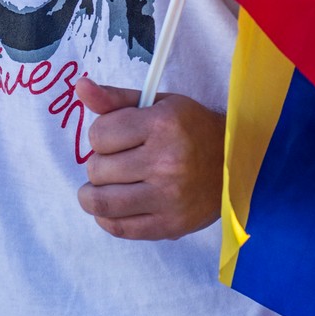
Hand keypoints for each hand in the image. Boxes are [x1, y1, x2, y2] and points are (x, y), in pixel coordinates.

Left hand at [75, 74, 223, 239]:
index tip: (115, 137)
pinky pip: (120, 228)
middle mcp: (167, 162)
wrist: (235, 163)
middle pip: (97, 169)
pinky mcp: (170, 226)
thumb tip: (79, 86)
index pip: (99, 134)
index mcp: (163, 125)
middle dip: (99, 164)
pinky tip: (115, 206)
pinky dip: (107, 218)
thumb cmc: (192, 129)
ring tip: (102, 186)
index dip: (101, 135)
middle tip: (115, 162)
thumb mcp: (158, 104)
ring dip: (93, 194)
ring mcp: (169, 198)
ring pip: (102, 202)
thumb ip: (115, 99)